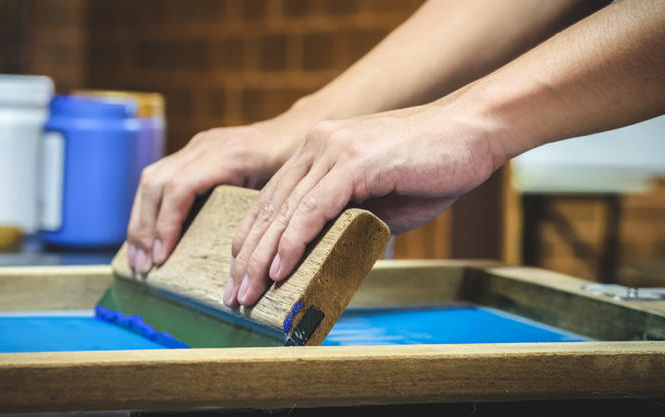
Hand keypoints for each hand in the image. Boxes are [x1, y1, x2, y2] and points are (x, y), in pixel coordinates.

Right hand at [126, 112, 310, 273]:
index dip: (165, 224)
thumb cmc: (296, 162)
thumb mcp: (287, 187)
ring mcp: (196, 147)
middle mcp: (205, 146)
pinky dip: (148, 209)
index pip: (180, 188)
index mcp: (228, 155)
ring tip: (140, 258)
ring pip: (150, 179)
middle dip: (144, 228)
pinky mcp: (192, 152)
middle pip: (156, 183)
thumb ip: (264, 214)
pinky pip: (158, 178)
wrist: (296, 128)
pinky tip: (148, 235)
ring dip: (140, 221)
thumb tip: (246, 257)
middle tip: (143, 267)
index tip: (161, 258)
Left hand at [225, 102, 503, 306]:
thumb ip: (347, 221)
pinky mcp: (355, 160)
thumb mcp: (379, 201)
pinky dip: (295, 240)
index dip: (251, 242)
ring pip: (286, 210)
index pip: (272, 202)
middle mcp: (317, 146)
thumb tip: (325, 257)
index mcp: (317, 152)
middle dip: (247, 257)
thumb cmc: (432, 169)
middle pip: (269, 209)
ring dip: (263, 257)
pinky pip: (315, 206)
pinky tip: (279, 268)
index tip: (240, 277)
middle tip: (233, 296)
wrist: (474, 131)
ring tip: (248, 293)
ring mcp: (334, 150)